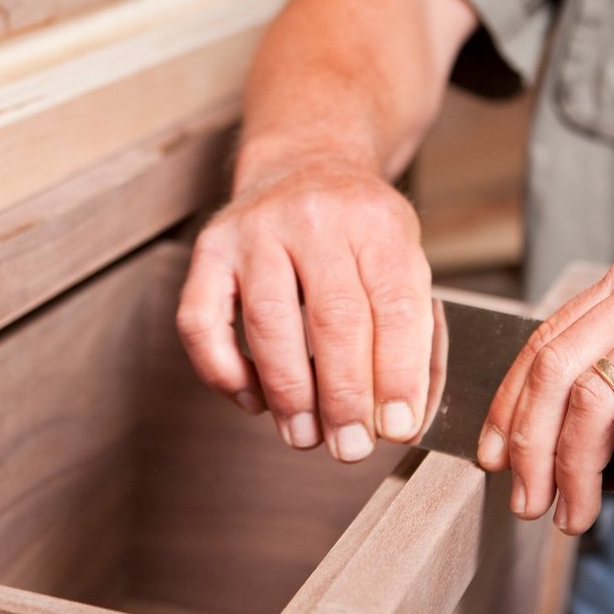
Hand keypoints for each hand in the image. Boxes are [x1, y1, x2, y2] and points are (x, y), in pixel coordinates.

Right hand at [177, 159, 433, 461]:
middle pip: (334, 318)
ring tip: (304, 436)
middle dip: (344, 397)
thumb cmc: (359, 231)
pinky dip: (223, 370)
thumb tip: (403, 417)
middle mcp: (315, 218)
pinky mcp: (210, 249)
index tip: (398, 428)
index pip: (394, 307)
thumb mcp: (404, 257)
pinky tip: (251, 400)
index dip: (398, 376)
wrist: (305, 164)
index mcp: (377, 221)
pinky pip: (202, 320)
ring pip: (269, 322)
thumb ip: (411, 330)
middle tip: (350, 449)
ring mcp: (255, 230)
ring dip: (288, 393)